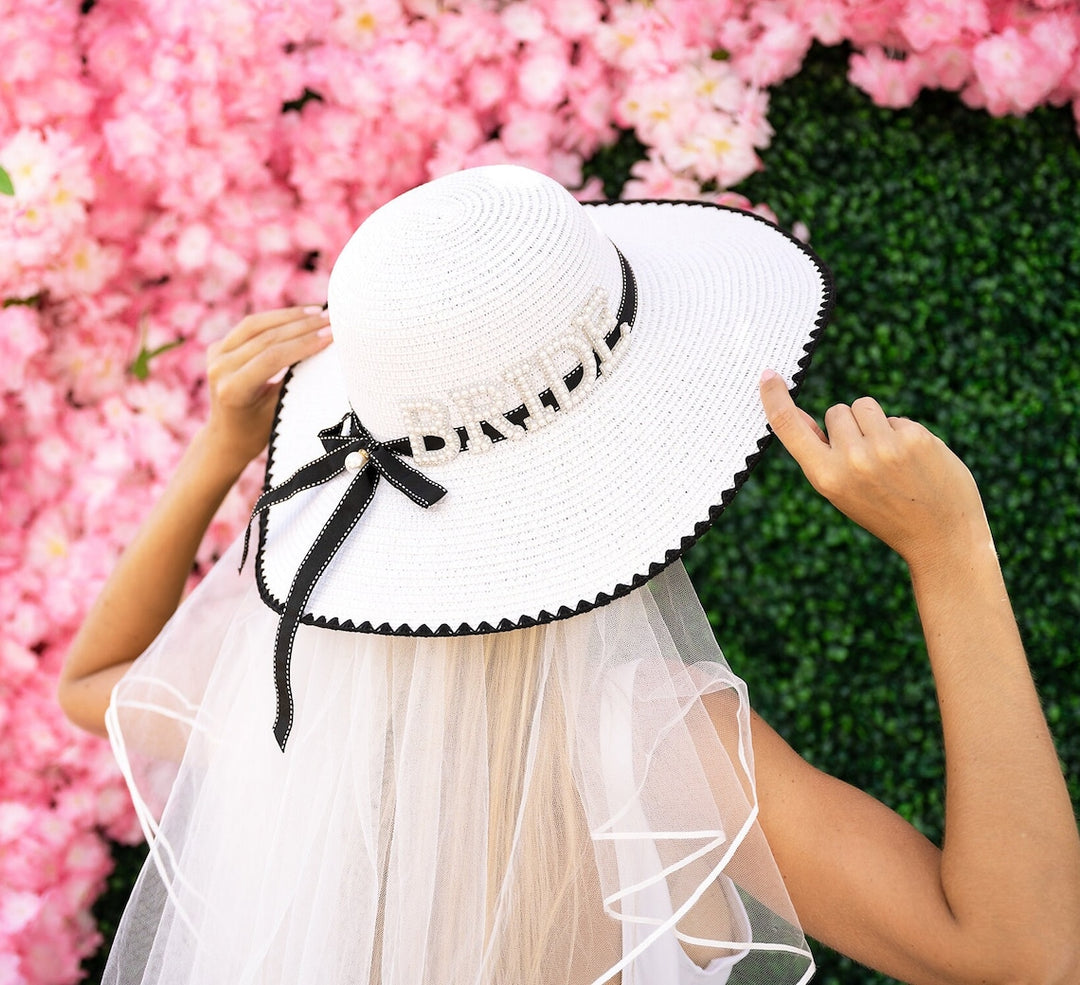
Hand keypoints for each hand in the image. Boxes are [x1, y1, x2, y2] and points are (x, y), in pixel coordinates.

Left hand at [203, 306, 331, 474]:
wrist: (226, 437)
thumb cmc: (258, 431)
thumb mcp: (278, 411)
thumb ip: (294, 382)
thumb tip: (324, 352)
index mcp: (232, 389)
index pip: (272, 358)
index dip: (304, 343)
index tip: (331, 335)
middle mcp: (219, 368)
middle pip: (265, 338)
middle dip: (302, 326)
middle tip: (330, 319)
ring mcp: (215, 355)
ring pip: (256, 325)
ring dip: (290, 316)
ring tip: (318, 312)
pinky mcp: (217, 347)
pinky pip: (250, 327)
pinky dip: (276, 319)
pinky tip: (299, 315)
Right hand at [758, 370, 989, 569]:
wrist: (940, 538)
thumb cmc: (884, 512)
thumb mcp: (841, 490)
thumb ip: (820, 453)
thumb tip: (798, 413)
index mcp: (824, 478)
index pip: (790, 428)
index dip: (775, 399)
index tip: (767, 374)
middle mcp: (851, 461)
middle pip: (836, 410)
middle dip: (849, 425)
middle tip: (867, 458)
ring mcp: (884, 448)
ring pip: (864, 406)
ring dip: (874, 423)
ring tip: (890, 456)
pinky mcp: (914, 438)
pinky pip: (895, 417)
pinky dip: (902, 434)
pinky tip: (914, 461)